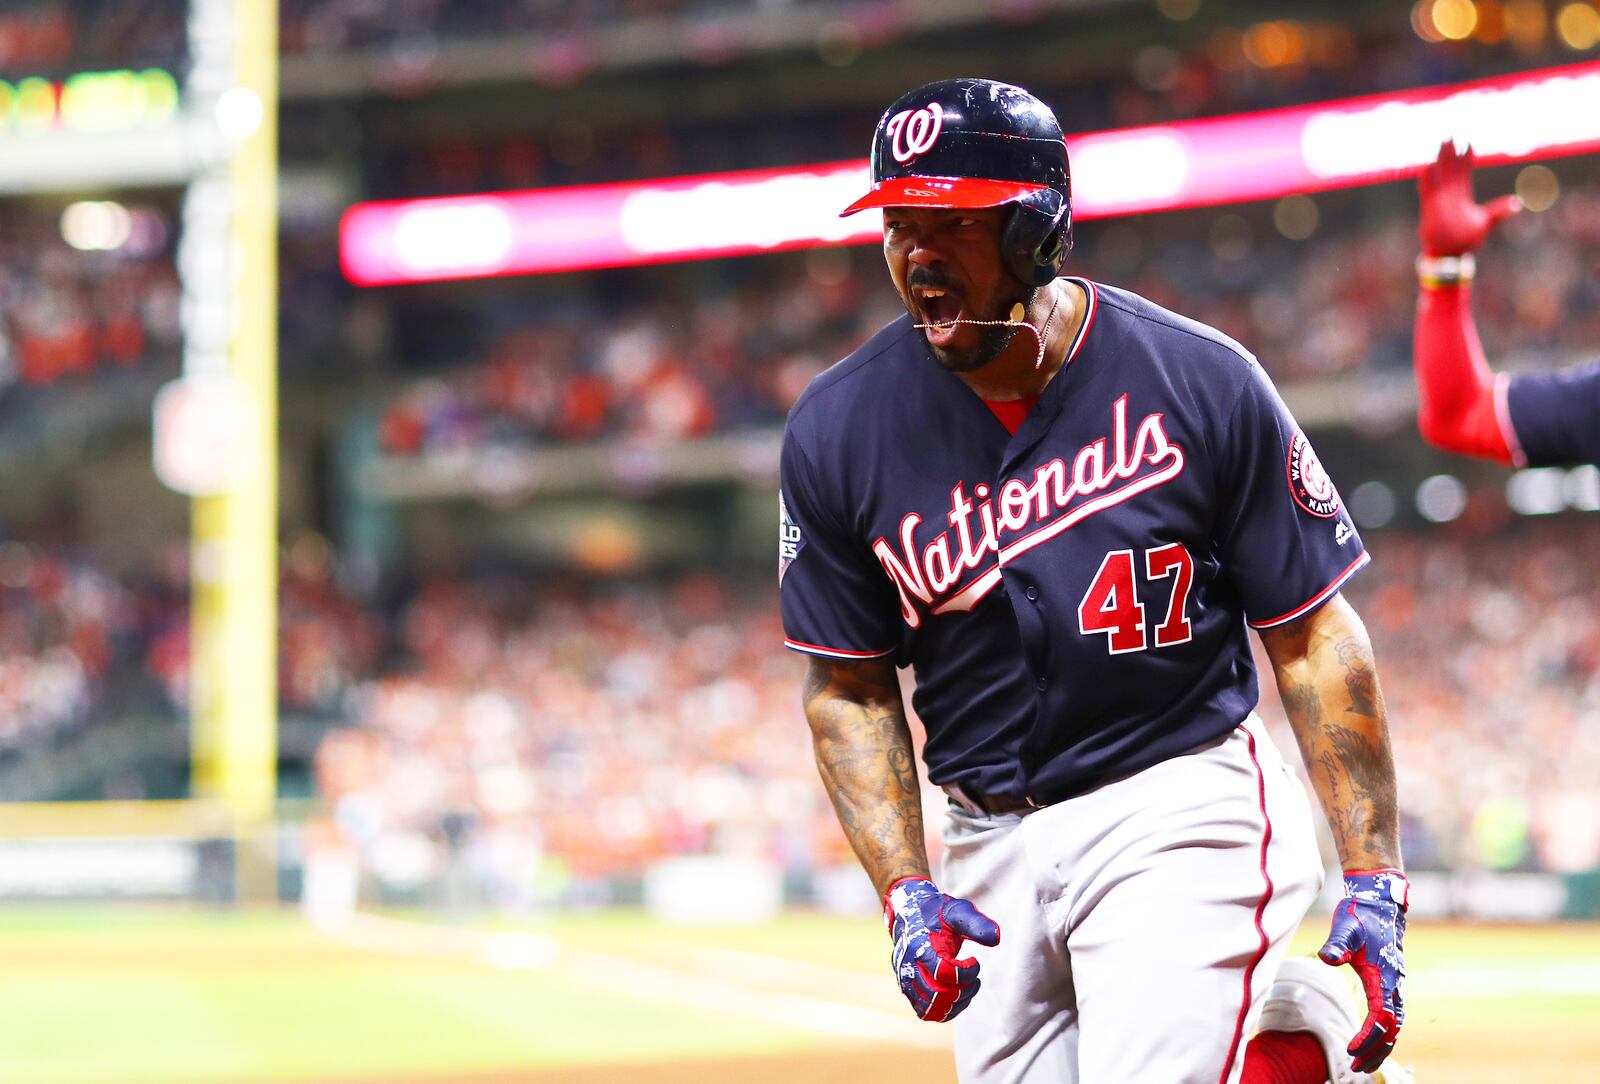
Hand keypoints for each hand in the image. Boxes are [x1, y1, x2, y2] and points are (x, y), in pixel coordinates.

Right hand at [883, 876, 1000, 1021]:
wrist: (909, 914)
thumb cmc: (936, 914)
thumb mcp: (957, 911)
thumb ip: (976, 923)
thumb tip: (996, 938)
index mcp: (920, 947)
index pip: (944, 973)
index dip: (966, 973)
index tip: (975, 961)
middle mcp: (909, 967)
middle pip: (938, 995)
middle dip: (963, 991)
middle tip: (974, 979)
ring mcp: (906, 980)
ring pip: (932, 1008)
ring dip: (956, 1003)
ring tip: (967, 987)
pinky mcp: (908, 989)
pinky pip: (925, 1012)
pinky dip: (945, 1010)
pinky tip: (958, 995)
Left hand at [1318, 869, 1409, 1072]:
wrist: (1378, 904)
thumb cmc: (1360, 916)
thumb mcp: (1345, 928)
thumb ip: (1337, 944)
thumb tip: (1327, 957)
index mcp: (1384, 976)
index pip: (1380, 1017)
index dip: (1367, 1036)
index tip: (1349, 1049)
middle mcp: (1394, 985)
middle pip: (1393, 1029)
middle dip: (1376, 1051)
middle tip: (1355, 1067)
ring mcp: (1394, 986)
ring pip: (1395, 1026)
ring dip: (1381, 1046)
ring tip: (1361, 1063)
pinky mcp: (1389, 984)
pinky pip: (1391, 1017)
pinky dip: (1383, 1034)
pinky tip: (1369, 1041)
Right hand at [1419, 140, 1520, 255]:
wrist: (1450, 254)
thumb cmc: (1466, 240)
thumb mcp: (1486, 223)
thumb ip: (1499, 211)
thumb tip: (1518, 203)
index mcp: (1462, 196)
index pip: (1464, 173)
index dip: (1466, 159)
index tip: (1467, 144)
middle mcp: (1450, 195)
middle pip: (1450, 169)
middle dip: (1450, 153)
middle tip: (1450, 136)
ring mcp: (1440, 200)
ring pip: (1439, 175)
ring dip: (1440, 160)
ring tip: (1441, 145)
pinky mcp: (1430, 208)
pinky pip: (1428, 191)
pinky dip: (1428, 180)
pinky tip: (1428, 167)